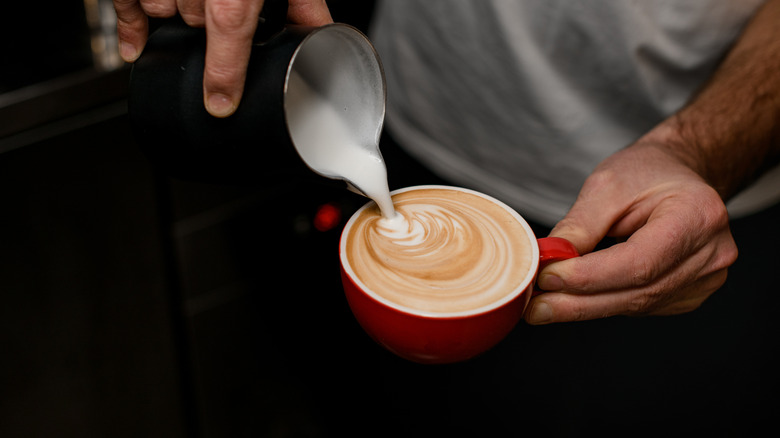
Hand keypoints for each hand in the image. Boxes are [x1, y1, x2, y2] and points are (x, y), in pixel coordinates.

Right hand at [113, 0, 331, 116]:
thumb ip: (302, 0)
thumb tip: (321, 32)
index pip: (228, 35)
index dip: (224, 76)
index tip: (220, 103)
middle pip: (196, 23)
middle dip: (209, 22)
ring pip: (161, 8)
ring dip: (177, 9)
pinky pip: (123, 1)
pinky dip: (127, 24)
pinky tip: (136, 45)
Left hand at [524, 140, 737, 323]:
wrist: (675, 174)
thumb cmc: (645, 173)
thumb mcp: (607, 184)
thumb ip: (580, 225)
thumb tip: (548, 261)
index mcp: (697, 216)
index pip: (638, 262)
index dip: (589, 277)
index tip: (547, 278)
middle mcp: (711, 253)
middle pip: (638, 292)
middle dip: (579, 303)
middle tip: (535, 307)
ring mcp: (705, 278)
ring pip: (636, 304)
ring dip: (585, 307)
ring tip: (544, 304)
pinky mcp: (689, 293)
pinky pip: (640, 305)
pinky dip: (603, 302)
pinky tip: (575, 297)